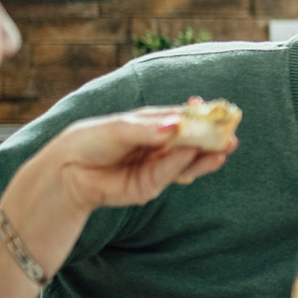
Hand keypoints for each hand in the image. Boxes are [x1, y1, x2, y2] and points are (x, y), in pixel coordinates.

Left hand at [38, 106, 234, 211]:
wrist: (66, 172)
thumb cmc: (91, 141)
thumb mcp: (119, 128)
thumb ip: (147, 129)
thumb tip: (175, 126)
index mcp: (153, 125)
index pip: (182, 118)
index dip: (201, 115)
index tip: (218, 111)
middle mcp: (159, 146)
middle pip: (191, 141)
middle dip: (212, 139)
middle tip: (230, 135)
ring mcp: (156, 167)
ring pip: (187, 161)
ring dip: (207, 156)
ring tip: (224, 149)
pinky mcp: (150, 187)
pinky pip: (171, 175)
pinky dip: (184, 166)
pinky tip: (198, 156)